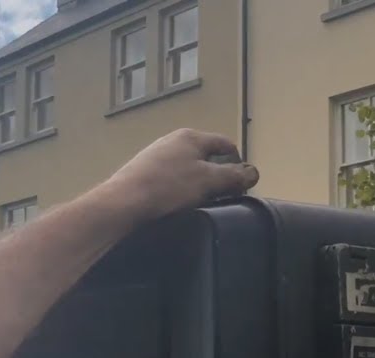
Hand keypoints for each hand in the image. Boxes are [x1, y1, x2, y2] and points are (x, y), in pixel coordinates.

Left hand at [102, 128, 259, 220]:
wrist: (122, 203)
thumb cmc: (168, 187)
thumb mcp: (208, 181)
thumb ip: (234, 176)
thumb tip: (253, 173)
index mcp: (191, 136)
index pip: (226, 144)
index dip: (237, 164)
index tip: (240, 187)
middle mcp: (171, 141)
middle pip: (205, 156)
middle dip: (216, 176)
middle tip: (220, 198)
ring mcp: (154, 156)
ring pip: (186, 169)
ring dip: (196, 185)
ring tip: (198, 204)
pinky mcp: (141, 173)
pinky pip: (169, 179)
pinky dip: (177, 190)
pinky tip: (174, 205)